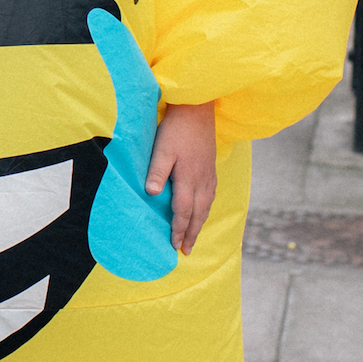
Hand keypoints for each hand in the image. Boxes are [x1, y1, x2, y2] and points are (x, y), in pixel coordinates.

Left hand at [145, 101, 216, 255]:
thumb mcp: (161, 149)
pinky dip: (205, 209)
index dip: (178, 229)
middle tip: (186, 251)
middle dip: (191, 233)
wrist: (197, 110)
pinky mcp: (211, 169)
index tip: (174, 245)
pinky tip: (202, 212)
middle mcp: (202, 180)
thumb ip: (156, 171)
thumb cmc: (175, 129)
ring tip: (193, 238)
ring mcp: (209, 175)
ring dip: (199, 224)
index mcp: (188, 178)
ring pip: (206, 206)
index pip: (183, 210)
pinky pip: (210, 196)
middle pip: (198, 213)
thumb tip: (151, 194)